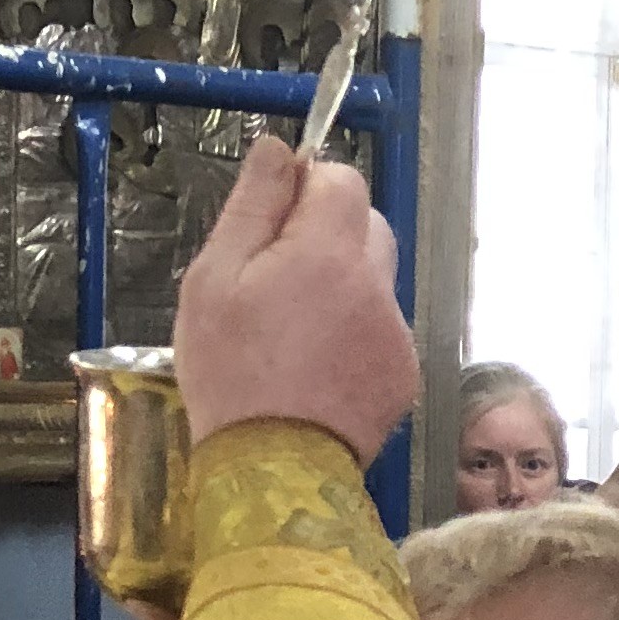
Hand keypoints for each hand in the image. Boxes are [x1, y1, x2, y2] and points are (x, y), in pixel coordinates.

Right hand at [172, 138, 416, 462]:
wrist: (270, 470)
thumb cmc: (230, 375)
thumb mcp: (214, 278)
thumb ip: (253, 204)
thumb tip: (279, 149)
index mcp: (329, 255)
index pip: (342, 180)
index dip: (307, 189)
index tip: (274, 222)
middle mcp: (377, 288)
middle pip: (365, 225)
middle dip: (325, 236)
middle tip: (274, 279)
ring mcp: (396, 332)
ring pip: (374, 279)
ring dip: (340, 286)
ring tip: (291, 329)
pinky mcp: (404, 370)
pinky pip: (381, 327)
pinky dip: (354, 332)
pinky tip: (313, 363)